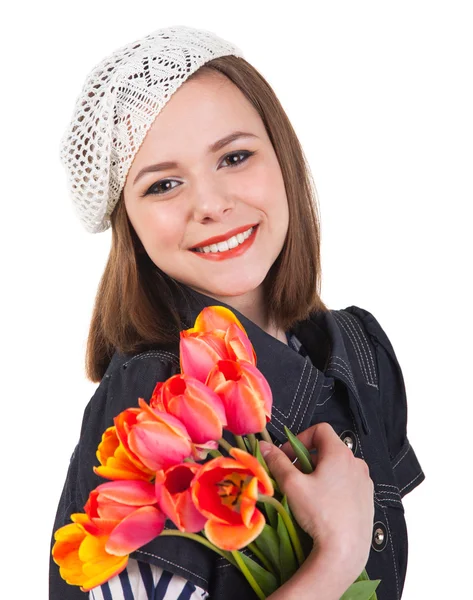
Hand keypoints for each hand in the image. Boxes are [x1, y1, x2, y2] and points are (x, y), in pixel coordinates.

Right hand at [260, 422, 374, 582]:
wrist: (345, 551)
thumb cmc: (319, 514)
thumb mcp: (292, 485)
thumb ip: (278, 462)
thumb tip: (264, 445)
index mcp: (340, 453)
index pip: (320, 429)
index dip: (300, 438)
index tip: (288, 456)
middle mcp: (357, 463)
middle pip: (328, 449)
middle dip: (307, 458)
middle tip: (293, 476)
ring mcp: (365, 482)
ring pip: (338, 467)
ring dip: (320, 473)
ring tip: (307, 493)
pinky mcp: (368, 500)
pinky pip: (348, 483)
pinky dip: (334, 487)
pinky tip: (323, 506)